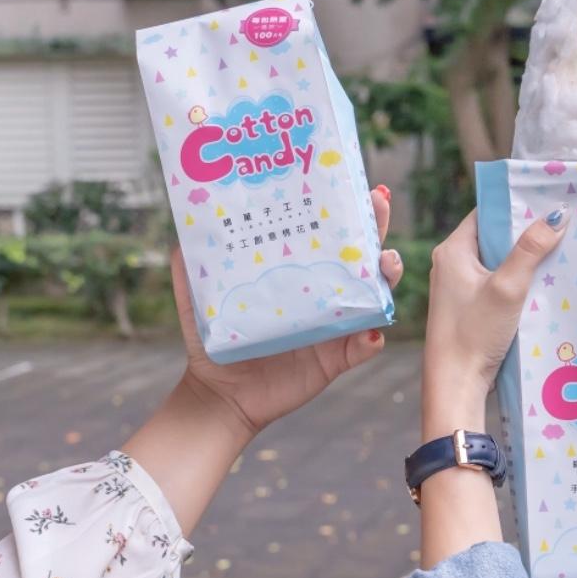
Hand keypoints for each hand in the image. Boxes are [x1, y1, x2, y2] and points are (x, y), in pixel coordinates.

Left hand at [174, 186, 404, 437]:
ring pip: (377, 295)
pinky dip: (372, 339)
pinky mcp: (337, 358)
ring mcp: (337, 325)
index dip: (348, 207)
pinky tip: (371, 331)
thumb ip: (193, 260)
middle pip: (363, 253)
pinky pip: (364, 347)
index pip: (330, 232)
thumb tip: (188, 220)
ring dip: (388, 275)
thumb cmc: (215, 339)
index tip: (357, 184)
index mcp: (301, 270)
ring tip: (384, 263)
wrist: (220, 393)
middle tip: (379, 202)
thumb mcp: (198, 293)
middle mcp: (326, 292)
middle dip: (378, 225)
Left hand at [421, 206, 567, 436]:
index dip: (516, 206)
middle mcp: (452, 264)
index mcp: (452, 250)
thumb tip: (558, 214)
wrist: (455, 384)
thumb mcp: (507, 287)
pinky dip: (520, 282)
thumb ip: (531, 249)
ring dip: (526, 261)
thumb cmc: (473, 333)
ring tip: (561, 251)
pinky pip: (499, 284)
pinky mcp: (471, 308)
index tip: (548, 201)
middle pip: (495, 237)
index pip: (486, 213)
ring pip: (500, 262)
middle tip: (563, 226)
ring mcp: (460, 288)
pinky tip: (545, 284)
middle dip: (527, 234)